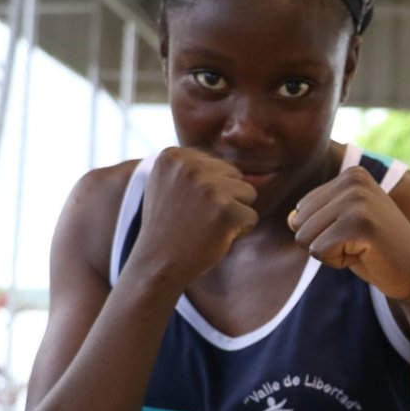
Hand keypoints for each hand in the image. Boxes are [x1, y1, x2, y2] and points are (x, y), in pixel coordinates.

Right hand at [128, 147, 257, 286]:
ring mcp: (208, 187)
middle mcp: (190, 166)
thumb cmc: (168, 226)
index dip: (208, 189)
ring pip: (248, 193)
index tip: (185, 206)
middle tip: (198, 218)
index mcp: (173, 155)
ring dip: (234, 213)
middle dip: (224, 198)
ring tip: (207, 226)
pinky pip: (252, 217)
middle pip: (235, 175)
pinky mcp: (225, 210)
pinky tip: (215, 238)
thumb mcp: (168, 183)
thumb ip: (192, 165)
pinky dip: (239, 232)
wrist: (157, 263)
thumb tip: (231, 147)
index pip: (217, 164)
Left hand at [288, 167, 409, 300]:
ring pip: (305, 238)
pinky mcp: (359, 225)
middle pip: (299, 222)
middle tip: (358, 244)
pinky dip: (337, 263)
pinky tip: (365, 256)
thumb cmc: (376, 250)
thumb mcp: (341, 225)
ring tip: (361, 248)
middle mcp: (354, 180)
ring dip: (330, 253)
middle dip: (323, 242)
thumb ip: (313, 217)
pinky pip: (318, 251)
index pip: (301, 208)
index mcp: (351, 174)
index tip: (355, 234)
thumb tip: (290, 220)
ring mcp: (358, 201)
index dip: (324, 231)